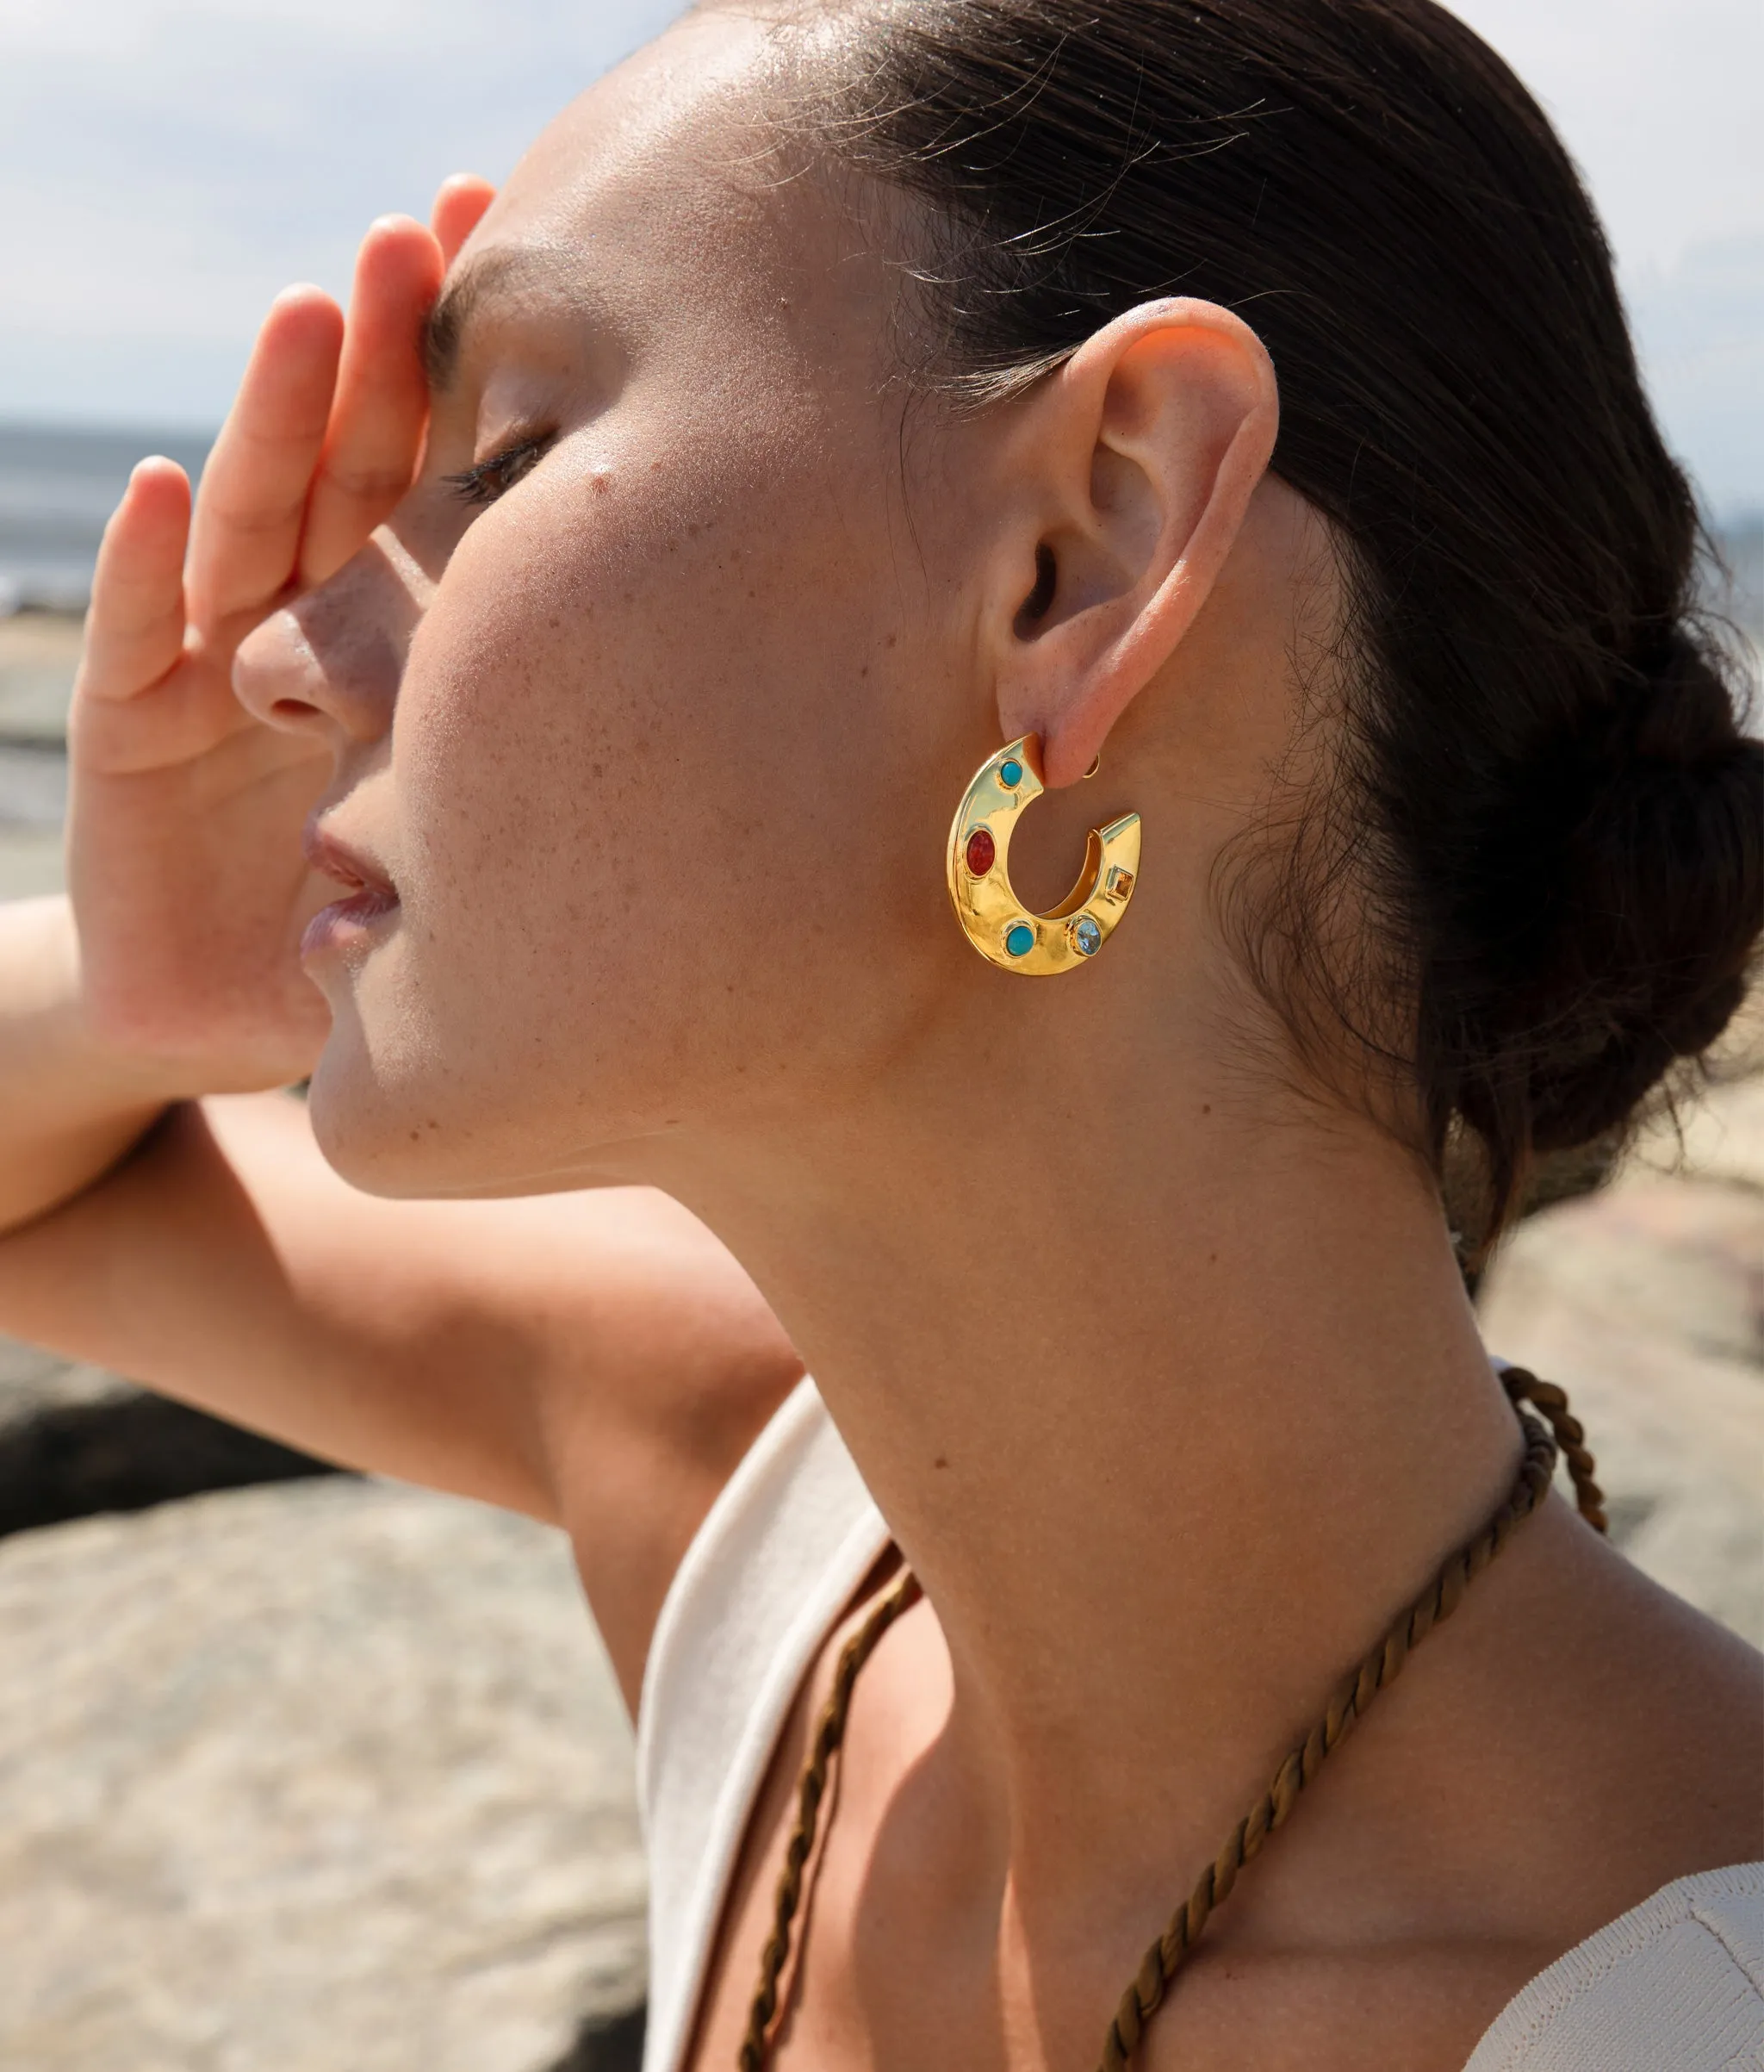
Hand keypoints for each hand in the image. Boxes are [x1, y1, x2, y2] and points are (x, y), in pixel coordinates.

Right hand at [64, 177, 494, 1094]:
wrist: (245, 1017)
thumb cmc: (395, 933)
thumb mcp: (504, 847)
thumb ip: (583, 780)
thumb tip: (787, 746)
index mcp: (415, 645)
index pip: (450, 494)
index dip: (483, 393)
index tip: (542, 275)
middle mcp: (320, 633)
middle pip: (356, 474)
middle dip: (384, 356)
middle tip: (430, 233)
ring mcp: (222, 669)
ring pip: (254, 527)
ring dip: (276, 420)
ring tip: (309, 312)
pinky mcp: (130, 733)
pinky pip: (140, 642)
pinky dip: (149, 570)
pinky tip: (163, 488)